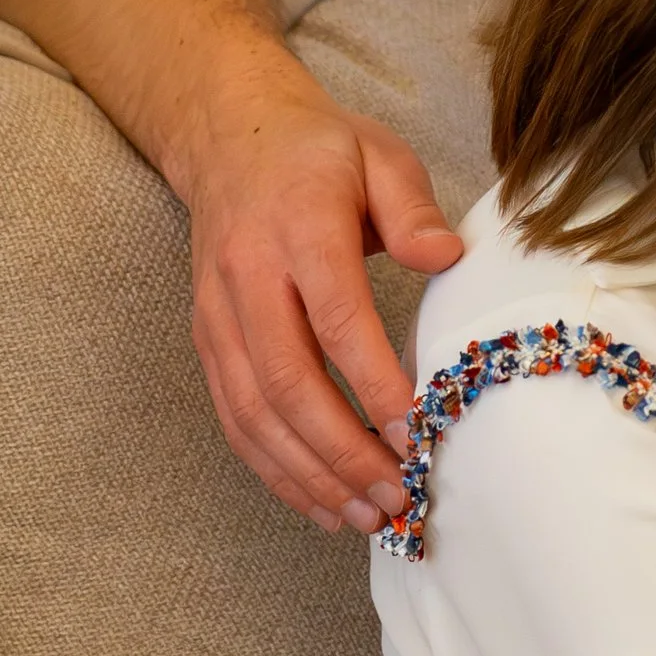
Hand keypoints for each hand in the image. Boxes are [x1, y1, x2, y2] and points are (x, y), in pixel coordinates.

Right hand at [184, 40, 463, 530]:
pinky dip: (274, 469)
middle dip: (344, 451)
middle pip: (289, 383)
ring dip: (310, 474)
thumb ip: (412, 206)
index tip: (417, 432)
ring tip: (366, 516)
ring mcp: (219, 316)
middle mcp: (248, 280)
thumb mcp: (380, 153)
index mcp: (298, 230)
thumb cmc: (322, 152)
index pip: (336, 319)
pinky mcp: (209, 341)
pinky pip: (236, 418)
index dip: (374, 383)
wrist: (230, 139)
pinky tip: (319, 501)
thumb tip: (446, 256)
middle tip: (398, 494)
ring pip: (255, 413)